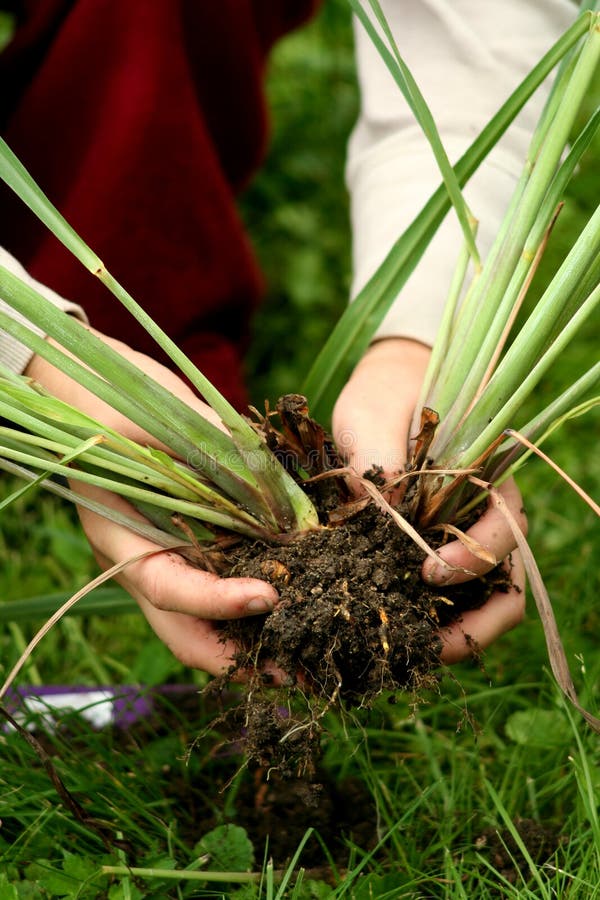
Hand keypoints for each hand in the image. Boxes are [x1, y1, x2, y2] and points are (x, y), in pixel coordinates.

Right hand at [25, 326, 277, 673]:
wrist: (89, 398)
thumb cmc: (108, 401)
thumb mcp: (146, 413)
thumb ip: (201, 442)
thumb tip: (266, 471)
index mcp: (117, 536)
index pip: (165, 586)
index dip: (215, 599)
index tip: (269, 595)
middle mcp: (141, 560)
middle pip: (182, 629)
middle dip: (236, 658)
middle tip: (297, 670)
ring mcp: (165, 559)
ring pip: (202, 623)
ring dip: (250, 645)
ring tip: (306, 654)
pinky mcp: (189, 548)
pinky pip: (218, 591)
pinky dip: (252, 610)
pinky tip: (298, 609)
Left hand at [333, 337, 525, 662]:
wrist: (383, 388)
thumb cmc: (386, 392)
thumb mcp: (373, 413)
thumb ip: (379, 457)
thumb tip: (382, 512)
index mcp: (488, 477)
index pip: (504, 530)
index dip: (474, 560)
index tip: (429, 572)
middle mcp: (485, 514)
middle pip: (504, 583)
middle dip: (473, 623)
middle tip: (427, 645)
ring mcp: (463, 536)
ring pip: (480, 600)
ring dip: (454, 632)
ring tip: (411, 654)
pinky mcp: (433, 551)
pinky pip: (446, 597)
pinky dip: (430, 619)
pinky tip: (395, 632)